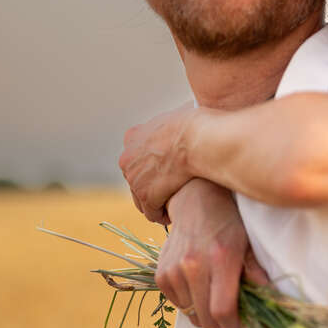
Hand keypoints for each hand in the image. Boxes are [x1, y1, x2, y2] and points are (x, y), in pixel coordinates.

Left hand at [120, 102, 196, 223]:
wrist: (199, 139)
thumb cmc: (198, 124)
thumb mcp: (181, 113)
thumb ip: (175, 120)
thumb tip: (189, 115)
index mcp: (133, 135)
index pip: (137, 155)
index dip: (152, 164)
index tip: (167, 169)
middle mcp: (127, 157)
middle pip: (136, 177)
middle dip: (152, 184)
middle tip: (171, 189)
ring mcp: (134, 178)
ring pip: (142, 197)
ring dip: (156, 201)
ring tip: (172, 205)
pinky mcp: (146, 195)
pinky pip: (152, 212)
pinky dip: (162, 215)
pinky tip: (174, 214)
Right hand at [155, 179, 269, 327]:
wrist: (195, 203)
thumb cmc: (228, 224)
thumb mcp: (247, 244)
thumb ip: (255, 272)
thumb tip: (270, 298)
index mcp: (220, 259)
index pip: (222, 309)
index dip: (233, 324)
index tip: (240, 324)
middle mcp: (193, 266)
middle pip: (205, 318)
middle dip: (220, 322)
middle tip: (229, 311)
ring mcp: (173, 270)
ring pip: (191, 314)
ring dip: (203, 312)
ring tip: (213, 294)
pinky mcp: (161, 275)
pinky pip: (177, 305)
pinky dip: (189, 303)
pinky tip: (198, 285)